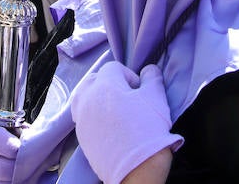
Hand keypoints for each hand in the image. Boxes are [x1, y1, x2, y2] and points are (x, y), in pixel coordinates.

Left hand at [71, 62, 181, 182]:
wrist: (136, 170)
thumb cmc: (148, 130)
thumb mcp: (156, 98)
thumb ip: (152, 78)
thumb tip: (149, 70)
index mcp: (104, 85)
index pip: (113, 68)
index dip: (129, 76)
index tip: (140, 91)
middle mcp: (87, 98)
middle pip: (94, 80)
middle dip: (109, 84)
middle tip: (127, 98)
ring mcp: (81, 118)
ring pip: (84, 98)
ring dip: (97, 98)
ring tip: (115, 111)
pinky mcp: (81, 136)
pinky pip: (84, 117)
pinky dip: (94, 116)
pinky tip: (110, 127)